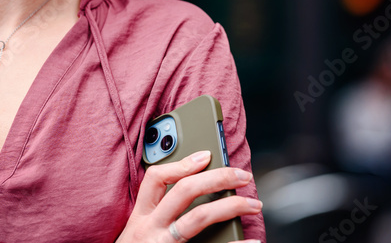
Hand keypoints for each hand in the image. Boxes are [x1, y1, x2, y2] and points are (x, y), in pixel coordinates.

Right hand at [115, 150, 262, 242]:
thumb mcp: (138, 231)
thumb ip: (157, 211)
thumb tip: (195, 188)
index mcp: (140, 216)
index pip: (155, 178)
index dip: (181, 164)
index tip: (206, 155)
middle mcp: (151, 228)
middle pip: (185, 192)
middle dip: (218, 178)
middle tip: (242, 176)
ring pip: (199, 217)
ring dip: (231, 207)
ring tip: (253, 204)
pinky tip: (252, 242)